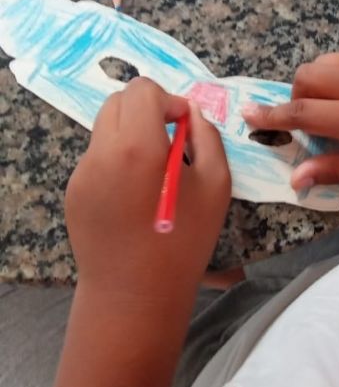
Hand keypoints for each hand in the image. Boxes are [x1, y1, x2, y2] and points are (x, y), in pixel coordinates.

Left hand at [65, 77, 230, 314]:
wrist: (135, 295)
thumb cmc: (183, 242)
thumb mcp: (216, 185)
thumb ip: (207, 137)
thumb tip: (191, 113)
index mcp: (137, 145)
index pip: (142, 90)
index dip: (167, 100)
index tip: (182, 126)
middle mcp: (102, 152)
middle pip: (118, 101)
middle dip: (147, 111)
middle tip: (170, 142)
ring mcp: (81, 172)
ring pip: (105, 128)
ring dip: (131, 134)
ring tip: (153, 172)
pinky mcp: (73, 191)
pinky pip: (97, 157)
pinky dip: (117, 160)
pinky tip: (134, 196)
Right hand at [242, 52, 338, 190]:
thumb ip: (336, 170)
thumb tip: (294, 178)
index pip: (301, 113)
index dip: (270, 115)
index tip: (247, 114)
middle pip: (306, 77)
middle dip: (294, 95)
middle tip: (308, 121)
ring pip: (324, 62)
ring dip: (314, 81)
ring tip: (329, 106)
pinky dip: (337, 72)